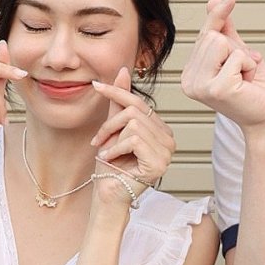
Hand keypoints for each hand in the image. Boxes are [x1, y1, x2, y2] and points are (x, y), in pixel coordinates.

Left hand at [90, 66, 175, 205]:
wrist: (108, 194)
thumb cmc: (111, 166)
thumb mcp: (113, 128)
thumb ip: (119, 102)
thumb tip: (124, 70)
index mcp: (161, 130)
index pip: (139, 102)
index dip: (117, 92)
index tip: (96, 85)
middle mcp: (169, 139)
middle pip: (135, 111)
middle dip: (110, 124)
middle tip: (98, 141)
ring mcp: (167, 152)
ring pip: (133, 125)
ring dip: (112, 139)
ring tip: (106, 153)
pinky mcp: (159, 162)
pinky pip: (133, 140)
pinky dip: (116, 148)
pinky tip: (112, 160)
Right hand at [180, 0, 264, 131]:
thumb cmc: (254, 90)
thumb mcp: (239, 55)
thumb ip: (225, 31)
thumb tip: (213, 1)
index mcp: (190, 74)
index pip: (203, 36)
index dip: (218, 17)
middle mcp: (189, 81)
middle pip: (213, 37)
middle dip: (237, 49)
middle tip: (244, 72)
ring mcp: (200, 86)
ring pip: (222, 43)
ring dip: (243, 57)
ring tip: (244, 78)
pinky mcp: (216, 89)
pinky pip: (236, 57)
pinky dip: (249, 66)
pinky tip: (247, 85)